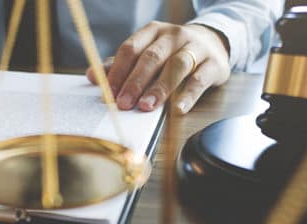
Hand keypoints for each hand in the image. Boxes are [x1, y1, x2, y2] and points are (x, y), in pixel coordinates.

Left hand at [87, 22, 230, 113]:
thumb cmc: (172, 53)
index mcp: (153, 31)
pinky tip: (178, 110)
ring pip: (176, 66)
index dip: (118, 72)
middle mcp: (174, 35)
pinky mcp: (214, 64)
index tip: (108, 93)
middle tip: (123, 104)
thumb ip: (120, 65)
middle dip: (135, 82)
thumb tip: (92, 76)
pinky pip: (200, 80)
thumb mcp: (147, 53)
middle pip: (151, 57)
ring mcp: (196, 48)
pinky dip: (188, 95)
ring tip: (146, 107)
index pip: (130, 49)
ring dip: (160, 88)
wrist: (213, 44)